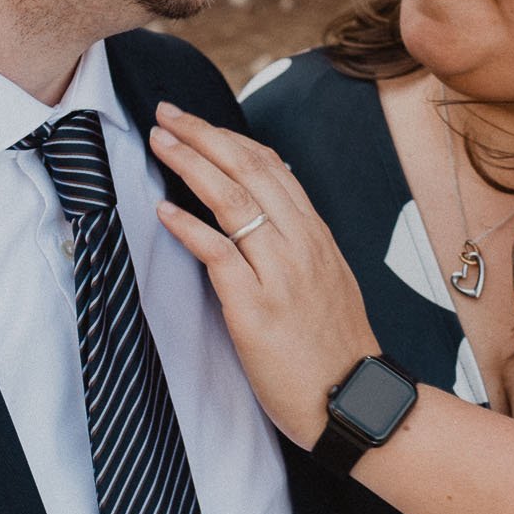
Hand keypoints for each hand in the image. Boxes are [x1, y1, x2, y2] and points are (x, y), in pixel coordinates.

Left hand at [150, 102, 378, 448]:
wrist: (353, 399)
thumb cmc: (335, 351)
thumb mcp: (328, 282)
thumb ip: (300, 248)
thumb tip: (268, 217)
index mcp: (316, 237)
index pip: (272, 167)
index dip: (229, 138)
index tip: (198, 123)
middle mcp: (300, 245)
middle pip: (248, 170)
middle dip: (203, 135)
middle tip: (167, 113)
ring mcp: (279, 274)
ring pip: (232, 200)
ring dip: (190, 164)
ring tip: (159, 142)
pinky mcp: (256, 307)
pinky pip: (217, 254)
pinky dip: (188, 226)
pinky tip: (163, 209)